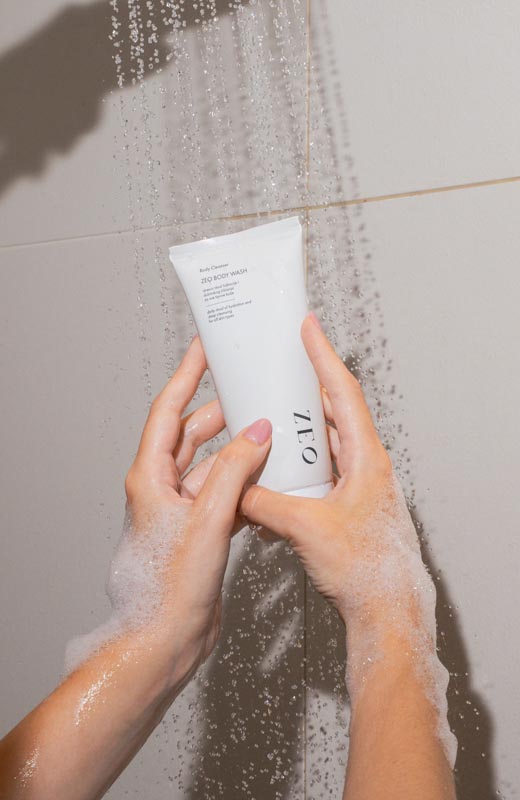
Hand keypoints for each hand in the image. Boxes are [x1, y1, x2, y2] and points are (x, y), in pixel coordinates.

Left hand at [120, 335, 272, 684]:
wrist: (164, 640)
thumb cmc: (168, 589)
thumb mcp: (205, 521)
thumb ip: (232, 473)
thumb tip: (257, 433)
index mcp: (152, 478)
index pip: (168, 411)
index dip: (186, 376)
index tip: (204, 350)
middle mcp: (164, 489)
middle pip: (194, 434)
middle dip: (221, 411)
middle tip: (250, 389)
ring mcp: (184, 509)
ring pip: (214, 465)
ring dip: (239, 450)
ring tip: (270, 430)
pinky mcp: (201, 530)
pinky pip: (226, 493)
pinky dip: (247, 482)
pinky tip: (270, 478)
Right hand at [240, 313, 437, 696]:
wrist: (387, 610)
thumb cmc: (365, 569)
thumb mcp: (305, 528)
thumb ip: (264, 504)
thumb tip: (236, 493)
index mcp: (366, 458)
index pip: (343, 393)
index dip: (323, 357)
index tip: (308, 327)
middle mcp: (366, 465)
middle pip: (334, 411)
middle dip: (307, 387)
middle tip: (282, 366)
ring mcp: (359, 485)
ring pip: (326, 442)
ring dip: (301, 428)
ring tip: (272, 416)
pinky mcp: (349, 505)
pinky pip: (321, 470)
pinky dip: (300, 463)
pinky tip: (277, 472)